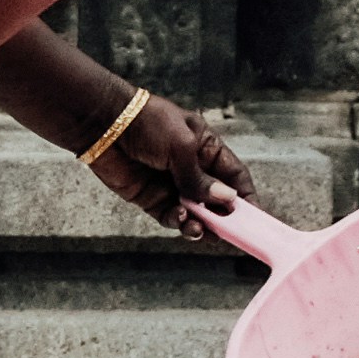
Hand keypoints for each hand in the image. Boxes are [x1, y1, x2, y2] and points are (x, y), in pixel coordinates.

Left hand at [92, 95, 251, 230]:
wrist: (103, 124)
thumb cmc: (147, 123)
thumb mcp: (181, 147)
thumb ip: (201, 178)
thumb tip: (226, 200)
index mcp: (206, 148)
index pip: (234, 176)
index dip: (245, 197)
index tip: (255, 218)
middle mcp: (192, 168)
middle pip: (217, 199)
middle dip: (224, 217)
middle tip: (232, 234)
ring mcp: (172, 184)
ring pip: (196, 212)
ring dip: (202, 224)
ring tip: (202, 229)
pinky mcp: (151, 198)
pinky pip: (172, 217)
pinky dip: (180, 222)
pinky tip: (184, 221)